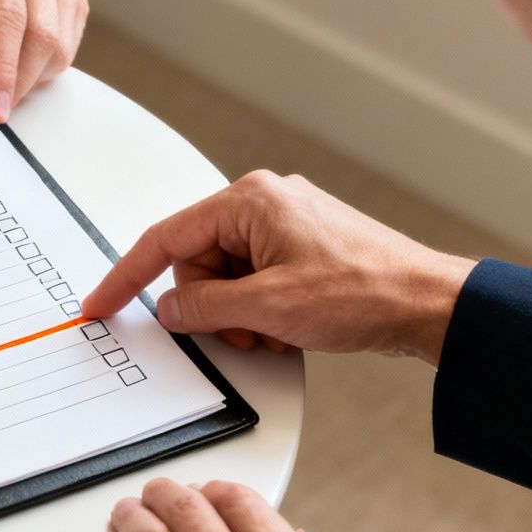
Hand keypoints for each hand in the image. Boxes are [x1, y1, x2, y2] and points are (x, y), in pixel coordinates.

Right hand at [82, 171, 476, 364]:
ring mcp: (286, 224)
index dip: (128, 277)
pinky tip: (295, 326)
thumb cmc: (365, 292)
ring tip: (280, 330)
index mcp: (250, 200)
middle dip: (213, 306)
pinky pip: (257, 281)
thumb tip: (171, 310)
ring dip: (242, 315)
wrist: (429, 304)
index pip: (166, 239)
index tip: (101, 304)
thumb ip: (205, 308)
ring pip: (227, 278)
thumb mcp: (268, 308)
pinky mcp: (303, 248)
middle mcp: (265, 203)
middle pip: (198, 262)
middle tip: (247, 330)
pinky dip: (265, 311)